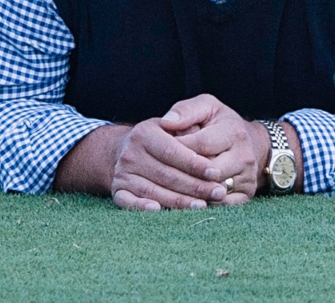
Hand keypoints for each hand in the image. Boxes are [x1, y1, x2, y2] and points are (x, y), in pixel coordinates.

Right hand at [108, 115, 238, 212]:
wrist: (126, 148)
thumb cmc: (161, 136)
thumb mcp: (172, 123)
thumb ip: (186, 125)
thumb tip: (199, 134)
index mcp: (144, 133)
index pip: (172, 151)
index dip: (194, 163)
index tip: (215, 172)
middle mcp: (130, 153)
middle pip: (166, 175)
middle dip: (195, 186)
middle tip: (218, 193)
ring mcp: (122, 173)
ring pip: (153, 191)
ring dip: (179, 202)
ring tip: (203, 206)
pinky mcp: (117, 191)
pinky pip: (128, 203)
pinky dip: (142, 208)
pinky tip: (159, 211)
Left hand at [161, 95, 265, 200]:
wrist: (253, 143)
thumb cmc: (222, 123)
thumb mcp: (207, 107)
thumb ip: (185, 110)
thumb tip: (166, 123)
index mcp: (233, 132)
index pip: (201, 144)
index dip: (178, 148)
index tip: (159, 150)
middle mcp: (244, 156)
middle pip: (208, 171)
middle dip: (183, 172)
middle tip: (161, 173)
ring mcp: (247, 178)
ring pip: (214, 191)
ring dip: (191, 191)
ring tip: (169, 187)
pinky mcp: (246, 196)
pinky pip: (222, 207)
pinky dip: (203, 204)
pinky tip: (187, 199)